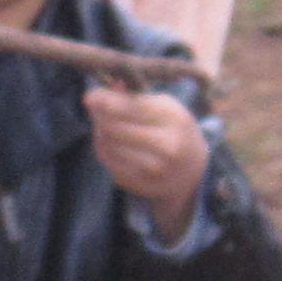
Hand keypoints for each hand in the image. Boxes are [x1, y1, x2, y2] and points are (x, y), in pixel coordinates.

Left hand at [85, 86, 210, 239]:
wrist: (192, 168)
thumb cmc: (172, 128)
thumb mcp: (162, 106)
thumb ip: (133, 97)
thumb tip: (97, 95)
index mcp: (174, 118)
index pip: (131, 108)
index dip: (106, 101)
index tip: (89, 96)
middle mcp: (168, 145)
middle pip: (115, 128)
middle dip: (100, 116)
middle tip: (95, 108)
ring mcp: (156, 169)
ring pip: (109, 146)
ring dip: (100, 132)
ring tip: (105, 124)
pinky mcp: (142, 185)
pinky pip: (110, 163)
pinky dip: (104, 150)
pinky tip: (110, 142)